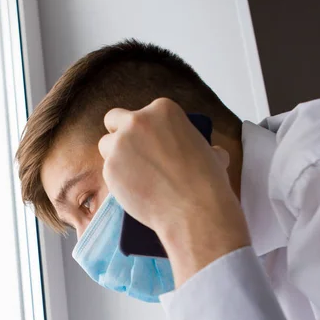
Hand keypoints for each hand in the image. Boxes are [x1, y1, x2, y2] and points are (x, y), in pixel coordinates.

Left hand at [98, 98, 249, 283]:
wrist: (194, 210)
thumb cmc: (208, 183)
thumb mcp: (212, 153)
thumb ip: (203, 147)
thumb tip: (211, 153)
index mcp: (163, 109)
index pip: (143, 113)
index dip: (144, 128)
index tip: (148, 142)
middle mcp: (137, 121)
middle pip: (113, 120)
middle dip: (118, 133)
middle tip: (127, 151)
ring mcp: (120, 145)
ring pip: (106, 146)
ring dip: (115, 158)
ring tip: (131, 175)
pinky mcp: (110, 169)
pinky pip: (107, 171)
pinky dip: (117, 181)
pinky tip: (132, 191)